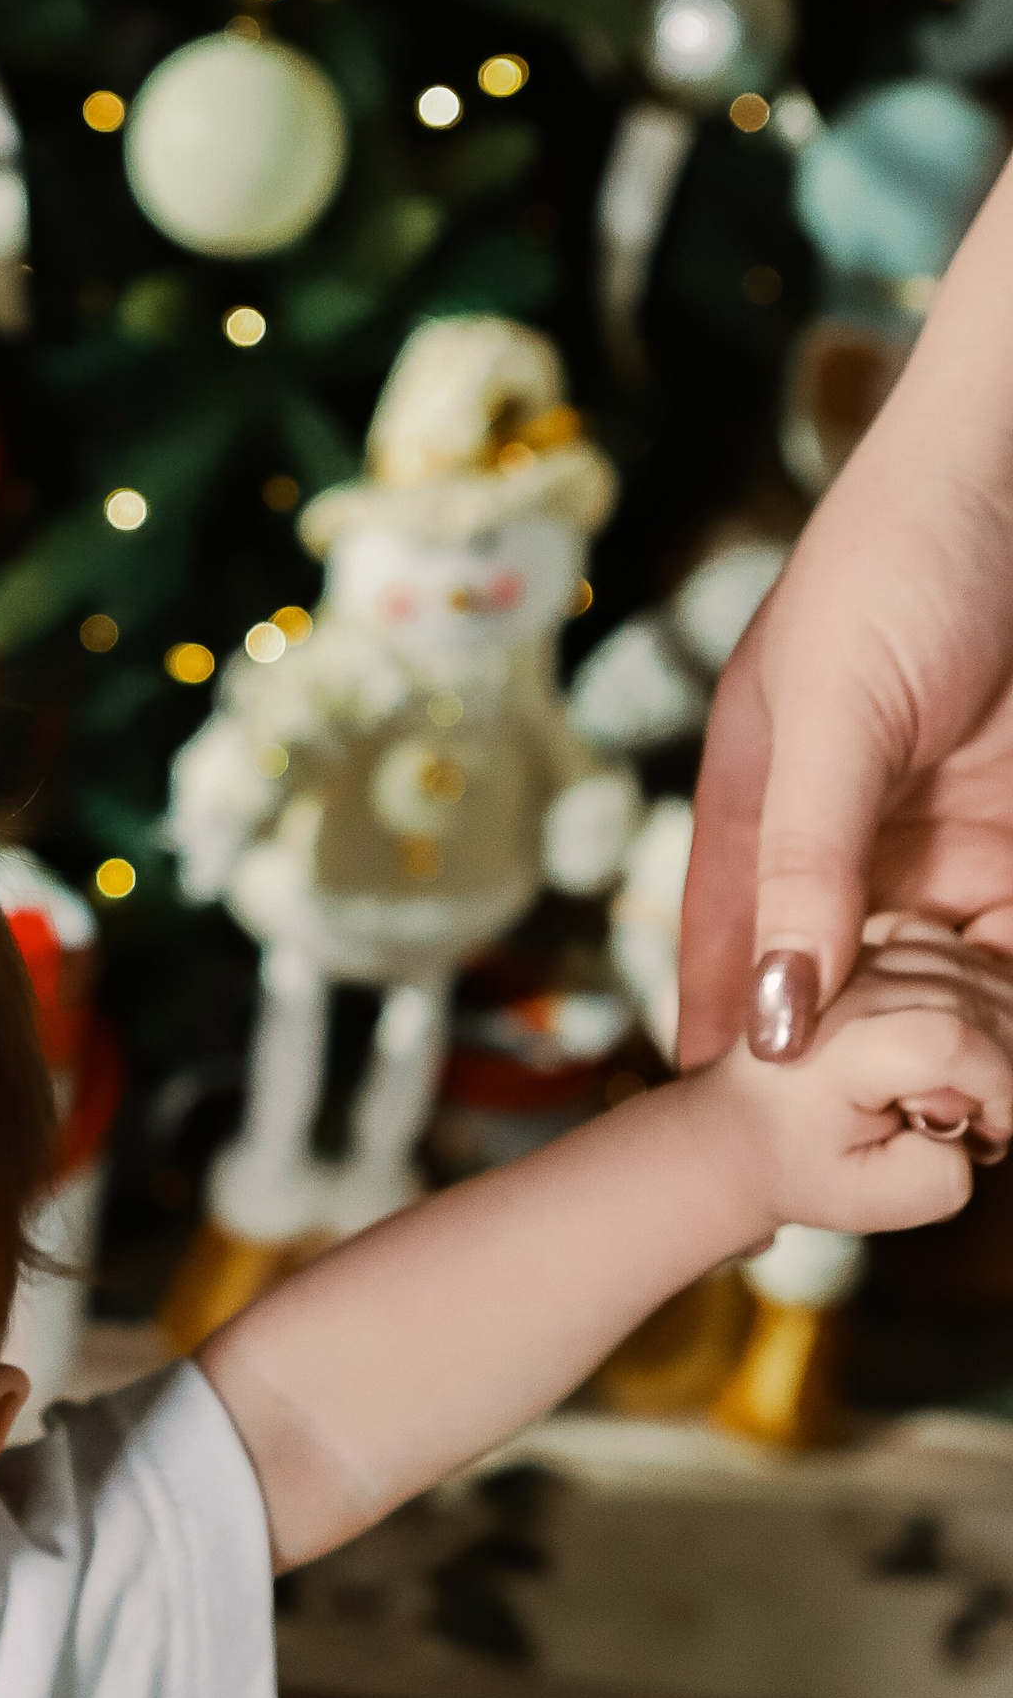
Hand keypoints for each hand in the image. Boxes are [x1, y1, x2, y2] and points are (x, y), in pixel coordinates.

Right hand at [677, 153, 1012, 1072]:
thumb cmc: (896, 559)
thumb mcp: (832, 718)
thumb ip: (801, 868)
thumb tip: (772, 1017)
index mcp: (757, 803)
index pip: (723, 941)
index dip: (722, 1026)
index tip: (714, 1118)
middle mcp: (840, 832)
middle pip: (831, 971)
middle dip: (847, 1052)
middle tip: (862, 1138)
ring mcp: (934, 832)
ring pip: (930, 966)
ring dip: (943, 1032)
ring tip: (961, 1104)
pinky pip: (1009, 935)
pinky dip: (1009, 988)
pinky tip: (1008, 1033)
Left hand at [699, 917, 1012, 1239]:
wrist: (748, 1128)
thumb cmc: (803, 1167)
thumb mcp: (867, 1202)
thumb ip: (937, 1177)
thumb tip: (970, 1118)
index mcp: (831, 1050)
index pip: (950, 1042)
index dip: (1000, 1088)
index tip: (990, 1130)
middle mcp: (842, 989)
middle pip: (978, 1005)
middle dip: (1002, 1071)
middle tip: (971, 1123)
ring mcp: (859, 958)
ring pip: (979, 977)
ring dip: (994, 1037)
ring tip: (958, 1091)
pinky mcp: (875, 945)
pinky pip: (960, 954)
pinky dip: (977, 1001)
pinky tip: (955, 1045)